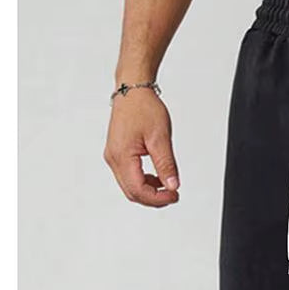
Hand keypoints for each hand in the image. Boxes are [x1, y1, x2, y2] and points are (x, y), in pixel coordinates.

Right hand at [103, 89, 179, 206]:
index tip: (174, 196)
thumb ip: (166, 165)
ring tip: (168, 185)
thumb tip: (172, 186)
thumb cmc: (143, 107)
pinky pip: (129, 177)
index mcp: (122, 155)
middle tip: (173, 195)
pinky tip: (157, 177)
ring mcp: (113, 156)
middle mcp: (113, 158)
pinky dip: (144, 182)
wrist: (132, 90)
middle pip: (132, 193)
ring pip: (130, 187)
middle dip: (154, 199)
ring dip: (149, 191)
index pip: (139, 190)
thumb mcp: (160, 138)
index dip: (158, 199)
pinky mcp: (117, 154)